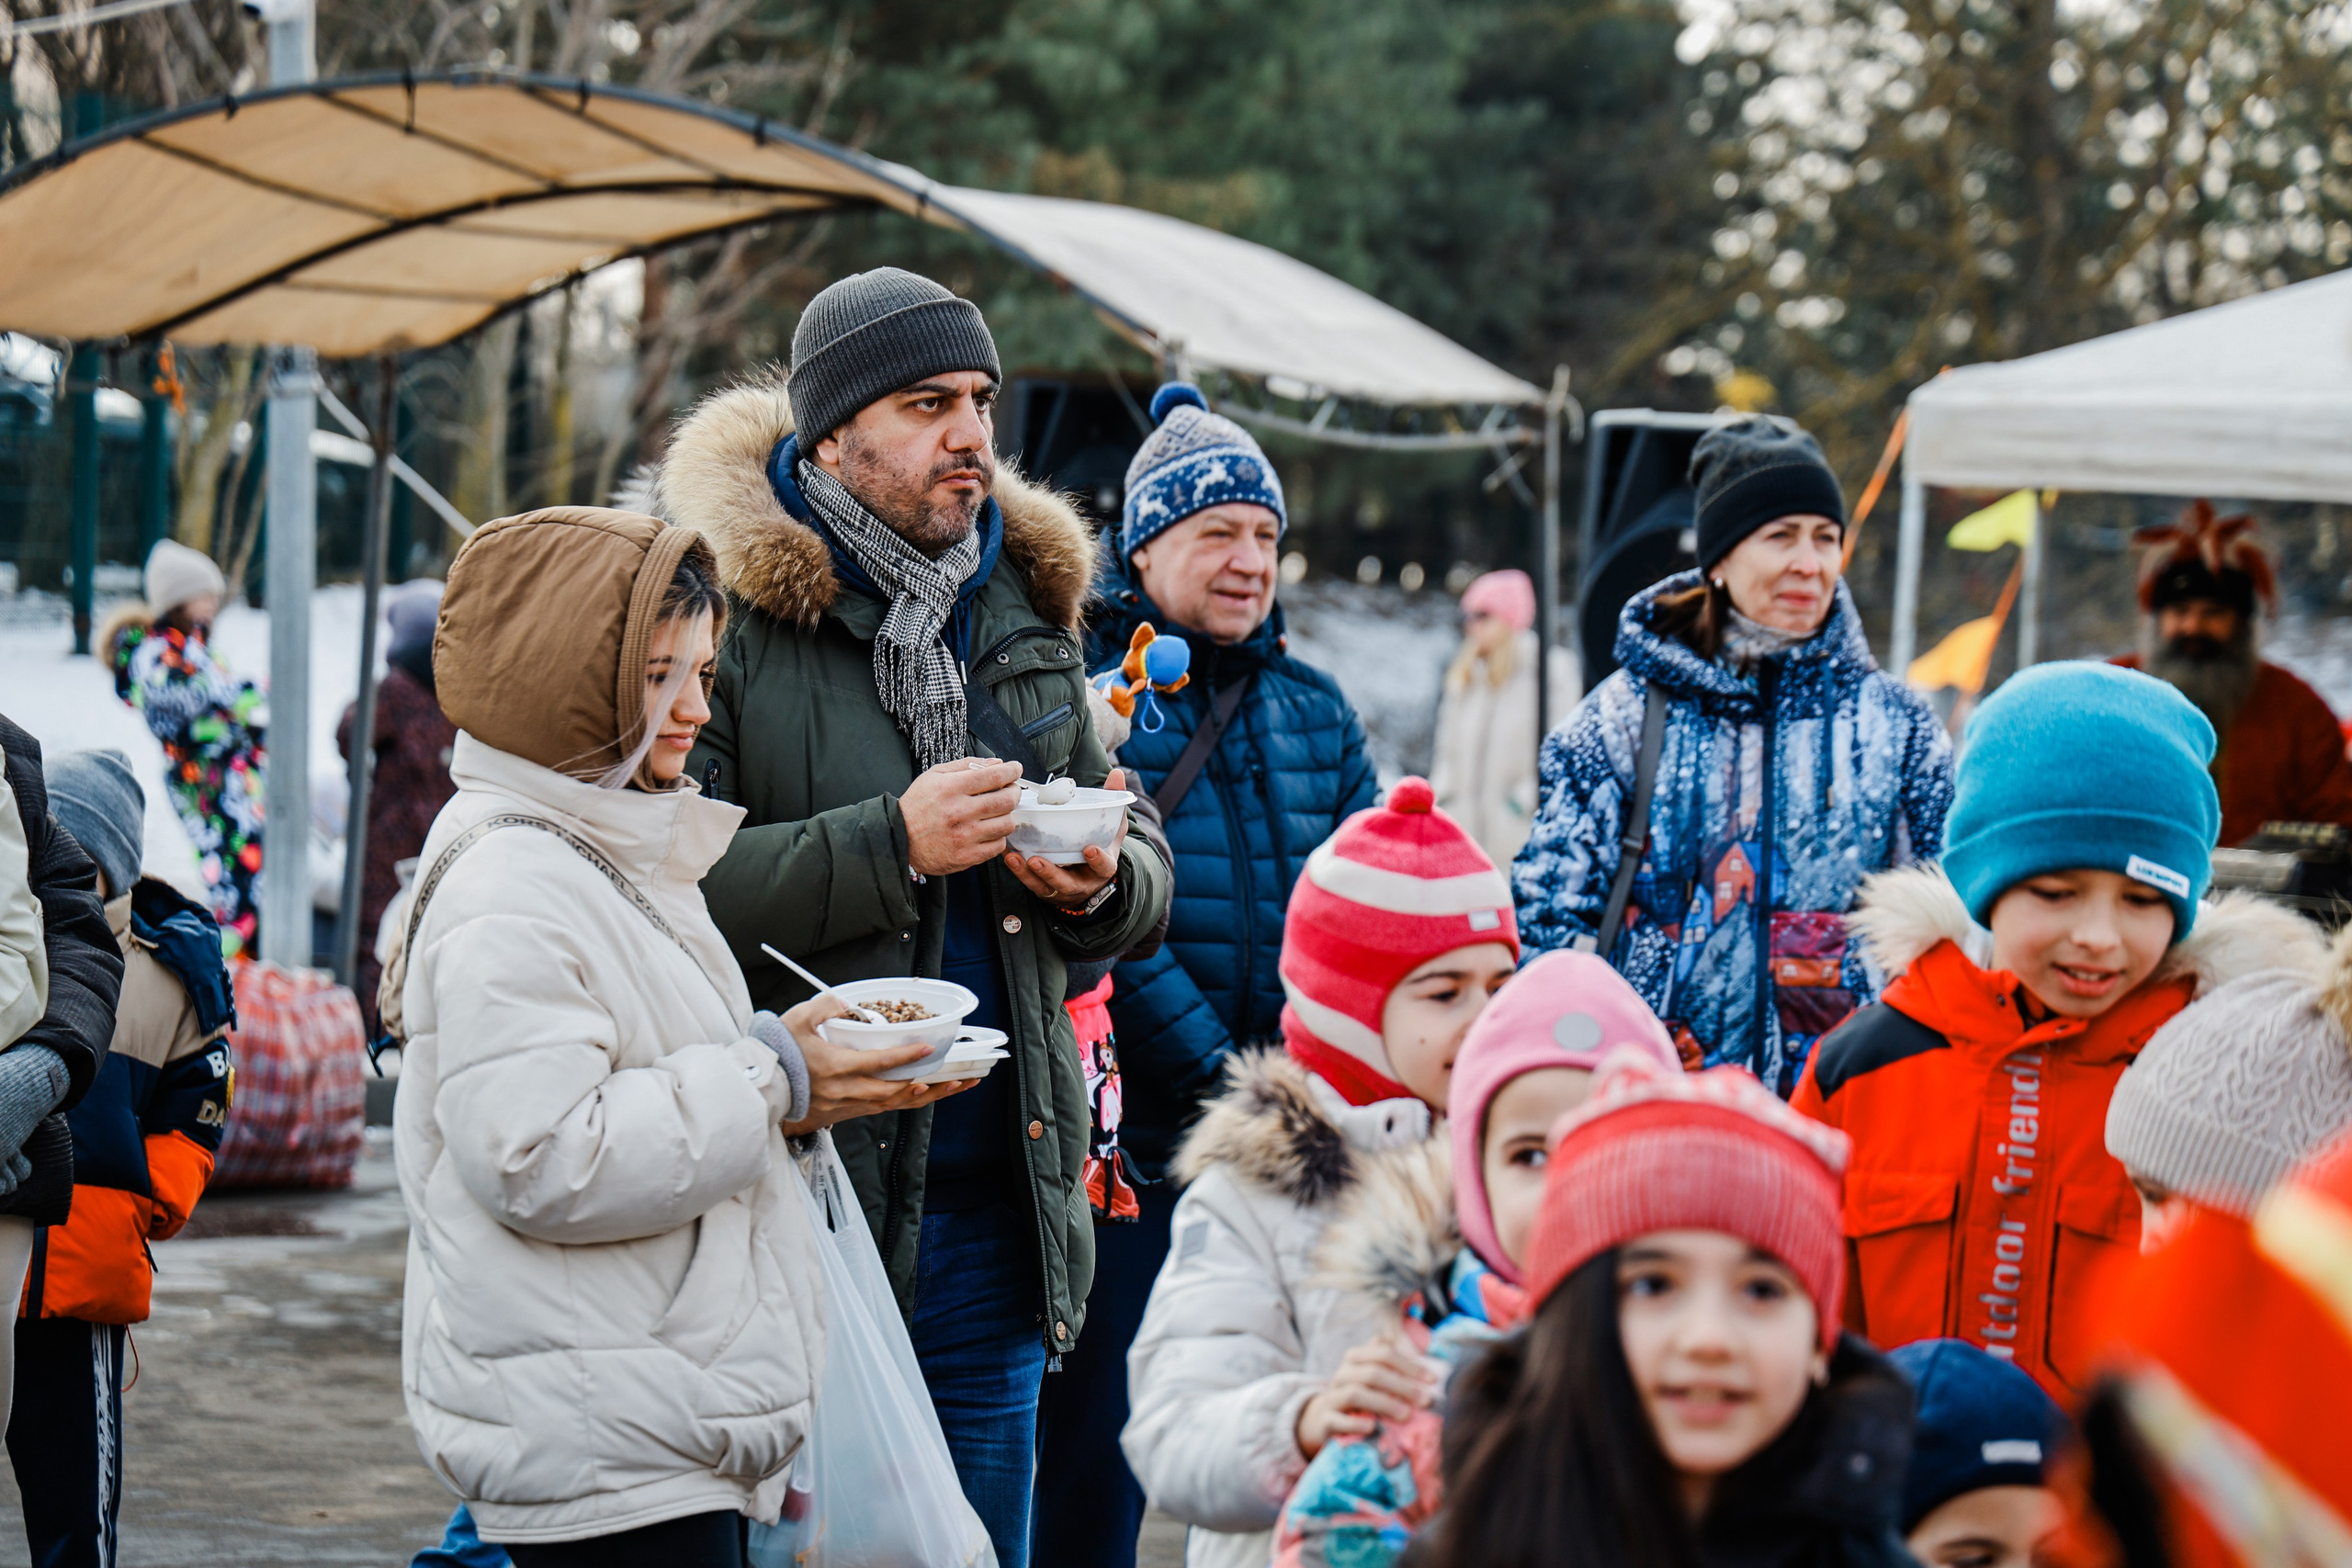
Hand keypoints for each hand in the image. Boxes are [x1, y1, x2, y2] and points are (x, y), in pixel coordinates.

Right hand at [775, 994, 974, 1137]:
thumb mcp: (798, 1020)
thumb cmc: (778, 1054)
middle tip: (958, 1077)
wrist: (762, 1088)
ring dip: (924, 1097)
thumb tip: (845, 1002)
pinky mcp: (845, 1112)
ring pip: (893, 1104)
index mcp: (838, 1067)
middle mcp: (847, 1090)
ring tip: (952, 1088)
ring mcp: (847, 1104)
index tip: (928, 1047)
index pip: (879, 1062)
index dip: (906, 1055)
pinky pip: (881, 1110)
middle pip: (896, 1092)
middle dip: (931, 1086)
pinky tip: (922, 1095)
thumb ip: (824, 1007)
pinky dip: (904, 1103)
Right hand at [902, 758, 1023, 876]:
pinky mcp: (967, 856)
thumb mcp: (934, 776)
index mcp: (951, 789)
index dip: (1011, 770)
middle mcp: (960, 812)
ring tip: (998, 812)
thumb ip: (966, 766)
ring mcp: (964, 836)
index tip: (1015, 769)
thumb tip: (996, 763)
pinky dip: (998, 836)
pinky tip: (988, 830)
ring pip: (1006, 824)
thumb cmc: (916, 806)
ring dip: (1007, 815)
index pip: (994, 776)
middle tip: (1011, 790)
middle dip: (1014, 791)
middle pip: (1006, 800)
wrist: (898, 838)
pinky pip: (998, 845)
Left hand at [1003, 767, 1130, 907]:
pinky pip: (1029, 883)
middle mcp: (1082, 882)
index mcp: (1102, 868)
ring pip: (1044, 886)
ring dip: (1027, 874)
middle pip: (1067, 883)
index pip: (1103, 867)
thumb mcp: (1111, 830)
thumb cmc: (1099, 848)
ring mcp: (1061, 888)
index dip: (1098, 860)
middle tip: (1036, 860)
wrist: (1090, 879)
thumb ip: (1113, 804)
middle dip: (1051, 873)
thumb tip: (1117, 773)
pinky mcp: (1044, 889)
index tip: (1090, 849)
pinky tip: (1007, 855)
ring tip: (1015, 857)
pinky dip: (1017, 871)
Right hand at [1294, 1337, 1441, 1458]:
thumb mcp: (1372, 1378)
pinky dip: (1356, 1423)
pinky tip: (1373, 1427)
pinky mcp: (1324, 1420)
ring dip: (1384, 1403)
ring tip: (1405, 1415)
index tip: (1432, 1380)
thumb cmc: (1358, 1397)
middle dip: (1402, 1386)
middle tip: (1426, 1401)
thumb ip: (1393, 1366)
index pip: (1383, 1353)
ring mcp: (1331, 1396)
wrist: (1323, 1419)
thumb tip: (1427, 1364)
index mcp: (1356, 1358)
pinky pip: (1337, 1419)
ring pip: (1355, 1393)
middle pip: (1372, 1373)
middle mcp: (1342, 1374)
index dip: (1409, 1364)